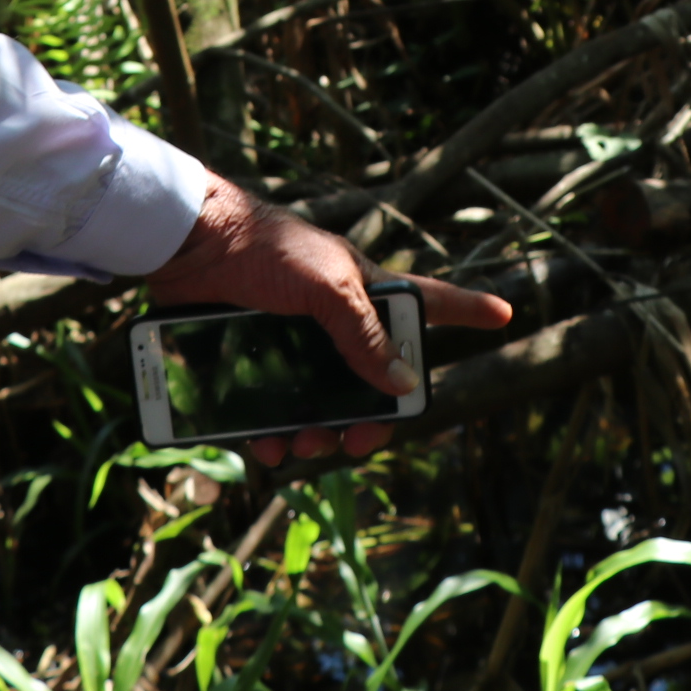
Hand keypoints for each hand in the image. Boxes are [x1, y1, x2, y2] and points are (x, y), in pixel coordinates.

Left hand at [146, 176, 513, 466]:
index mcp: (361, 292)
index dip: (465, 310)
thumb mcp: (327, 287)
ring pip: (318, 406)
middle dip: (370, 420)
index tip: (504, 313)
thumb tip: (403, 385)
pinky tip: (264, 447)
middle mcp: (330, 321)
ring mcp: (289, 343)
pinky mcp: (246, 360)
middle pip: (369, 382)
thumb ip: (365, 334)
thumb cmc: (264, 248)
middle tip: (361, 443)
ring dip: (317, 435)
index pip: (426, 303)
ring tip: (301, 446)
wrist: (186, 243)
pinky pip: (267, 412)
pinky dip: (269, 436)